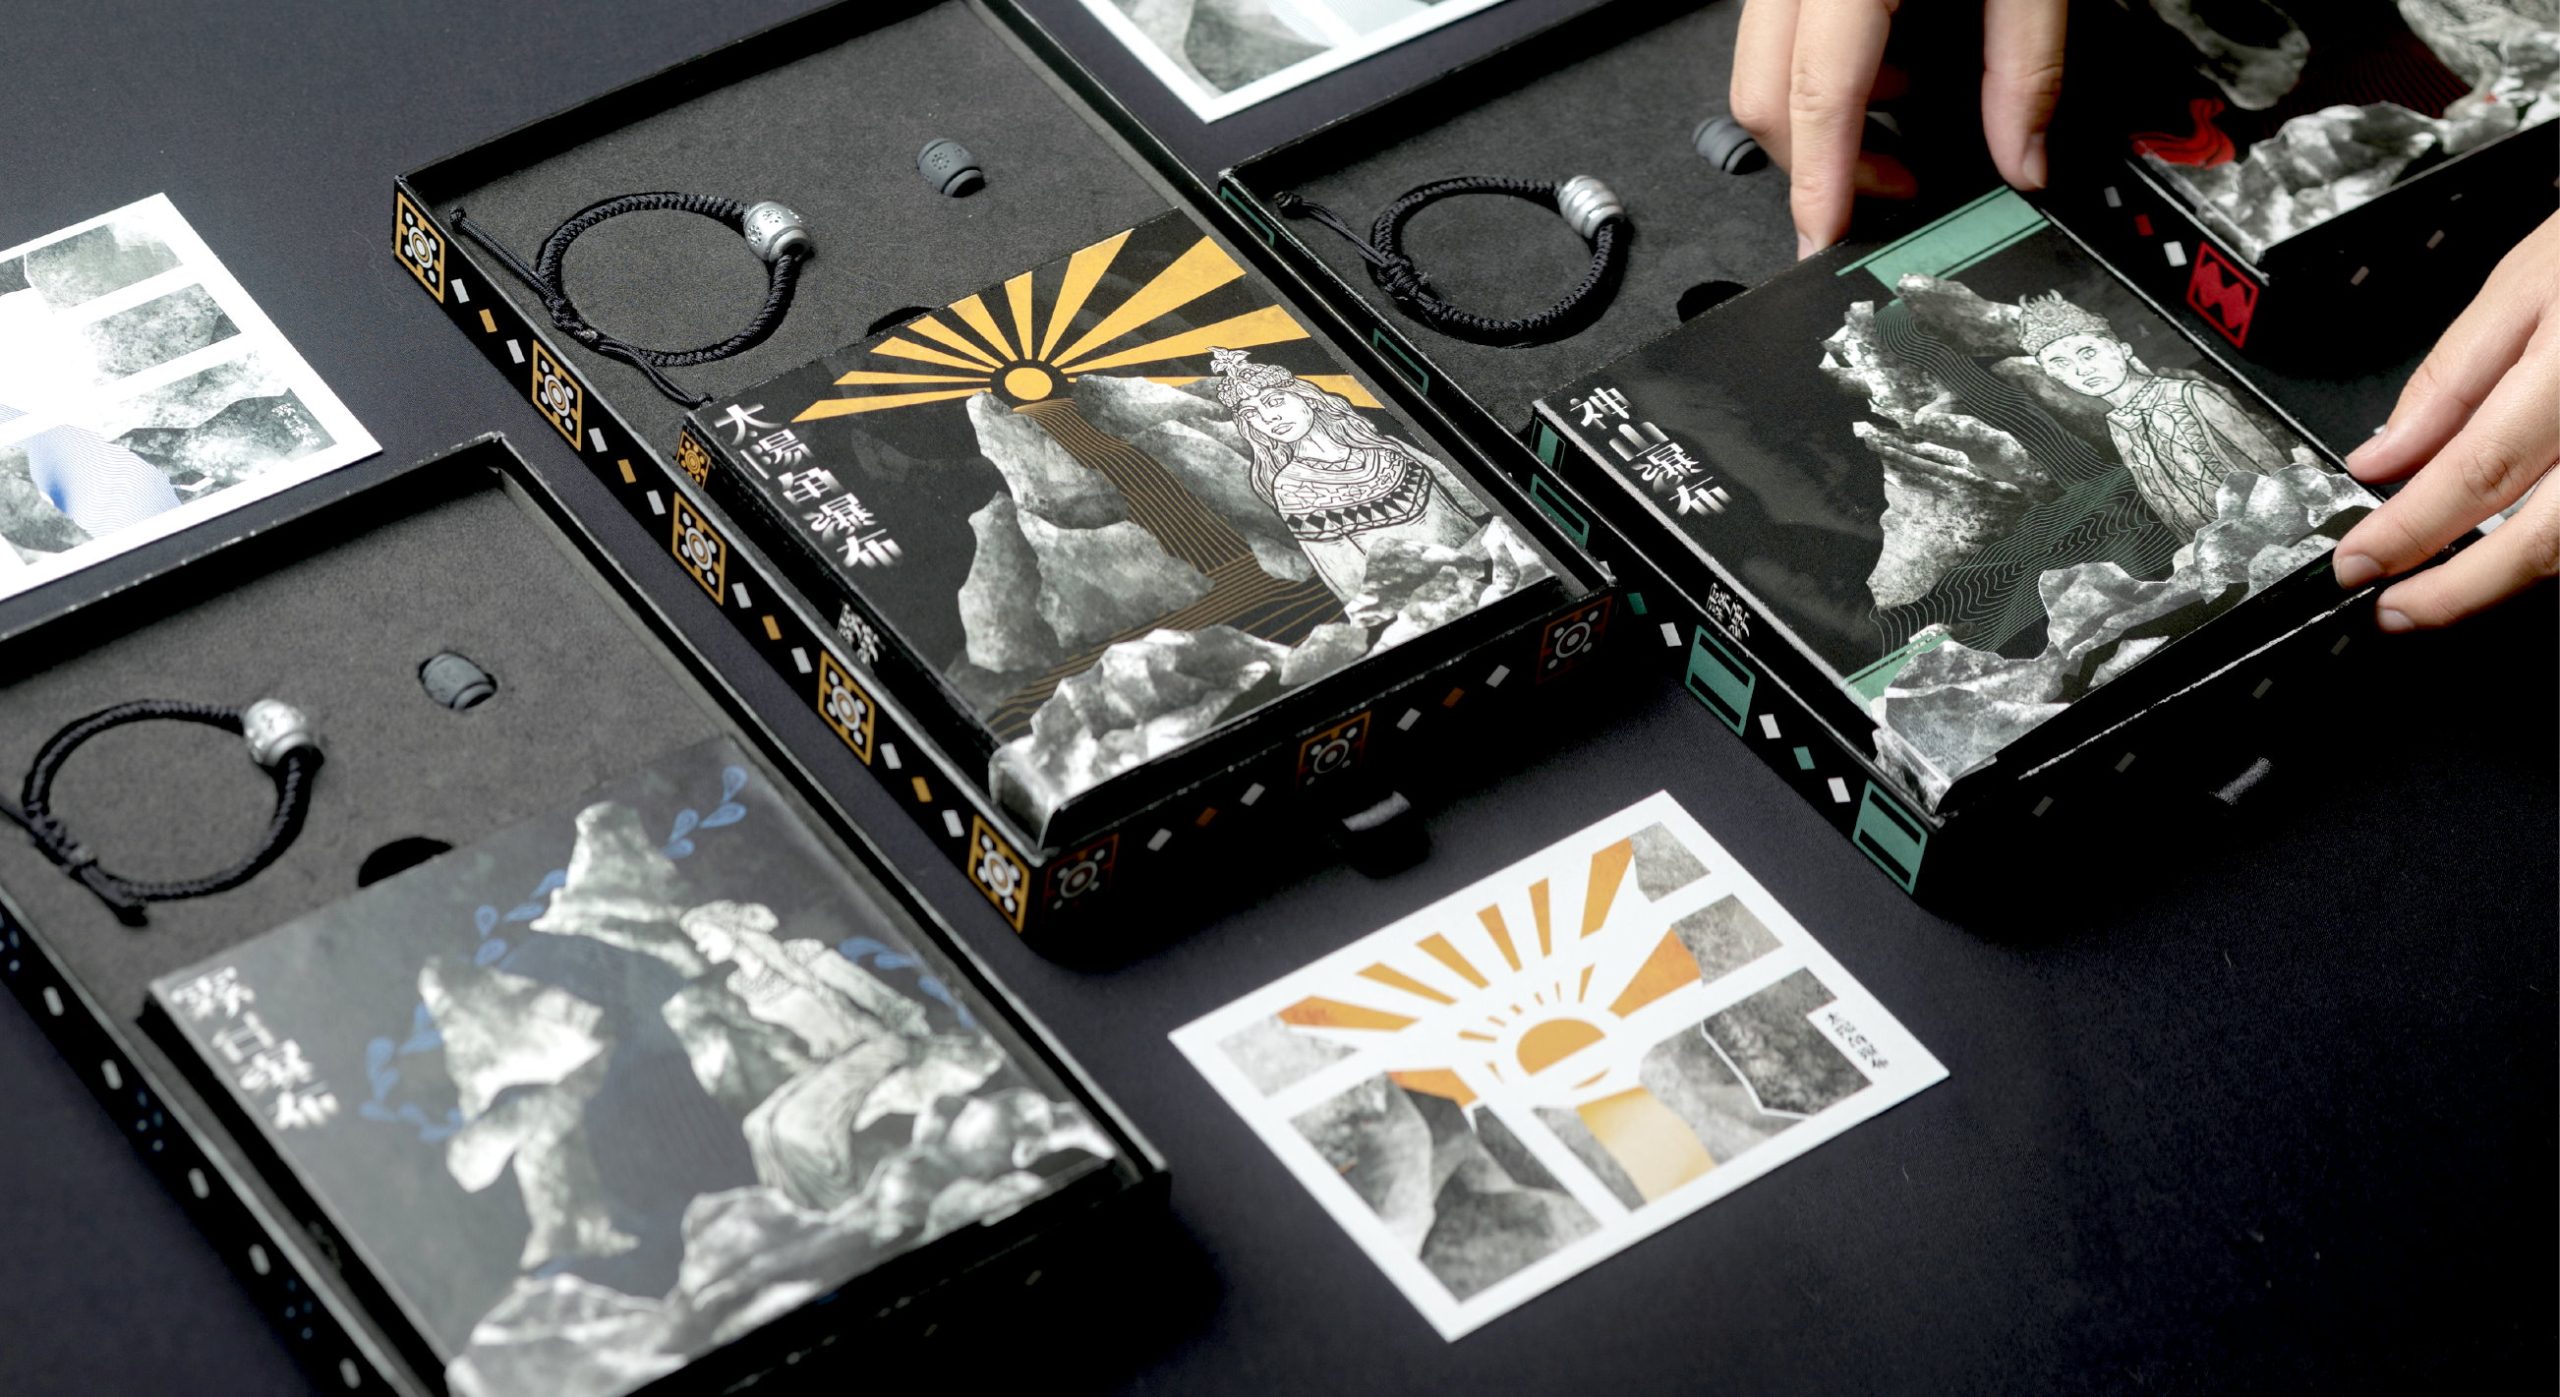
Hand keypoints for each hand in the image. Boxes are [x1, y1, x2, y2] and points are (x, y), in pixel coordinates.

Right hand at [1730, 0, 2067, 257]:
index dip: (1822, 182)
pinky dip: (1829, 71)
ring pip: (1761, 71)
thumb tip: (2024, 161)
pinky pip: (1782, 37)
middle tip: (1897, 188)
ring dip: (1825, 117)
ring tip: (1904, 113)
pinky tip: (1894, 62)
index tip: (1828, 243)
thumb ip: (2026, 66)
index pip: (1818, 96)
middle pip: (1764, 97)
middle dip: (1820, 166)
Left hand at [2334, 211, 2559, 630]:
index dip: (2411, 530)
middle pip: (2544, 537)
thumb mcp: (2526, 284)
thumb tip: (2381, 457)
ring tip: (2446, 587)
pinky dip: (2554, 547)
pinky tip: (2514, 551)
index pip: (2481, 470)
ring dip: (2508, 578)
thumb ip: (2452, 379)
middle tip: (2397, 609)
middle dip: (2458, 589)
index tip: (2359, 561)